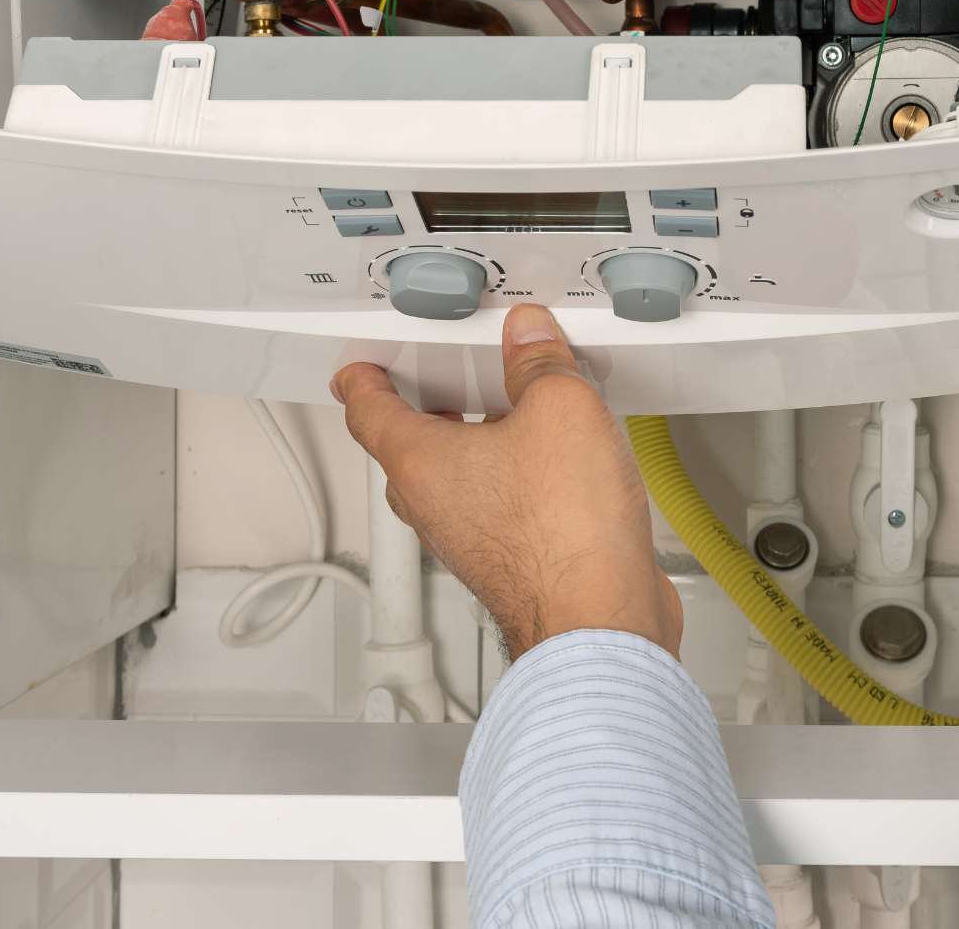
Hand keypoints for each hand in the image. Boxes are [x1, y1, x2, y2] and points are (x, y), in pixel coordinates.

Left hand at [331, 303, 681, 664]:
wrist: (599, 621)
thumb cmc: (563, 536)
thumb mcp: (559, 409)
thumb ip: (540, 363)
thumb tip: (531, 337)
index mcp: (421, 463)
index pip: (369, 412)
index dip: (362, 381)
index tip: (359, 369)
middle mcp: (435, 506)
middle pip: (408, 450)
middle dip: (421, 412)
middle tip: (434, 382)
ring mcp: (470, 540)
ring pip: (455, 483)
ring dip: (473, 447)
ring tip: (507, 413)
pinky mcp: (509, 564)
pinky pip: (496, 509)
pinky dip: (510, 481)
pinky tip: (553, 465)